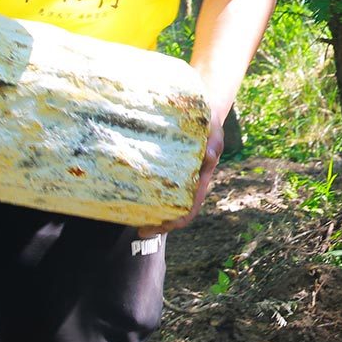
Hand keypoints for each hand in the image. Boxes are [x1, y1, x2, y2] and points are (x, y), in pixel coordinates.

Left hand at [137, 123, 225, 237]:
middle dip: (160, 225)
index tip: (164, 227)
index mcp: (200, 179)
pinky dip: (142, 194)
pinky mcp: (162, 168)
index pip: (192, 206)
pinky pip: (152, 185)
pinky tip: (127, 196)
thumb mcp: (214, 129)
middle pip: (174, 211)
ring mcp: (174, 177)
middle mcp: (187, 183)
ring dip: (149, 214)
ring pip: (162, 202)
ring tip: (131, 221)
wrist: (200, 111)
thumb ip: (214, 141)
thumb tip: (210, 154)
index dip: (179, 220)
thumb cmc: (208, 122)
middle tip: (141, 230)